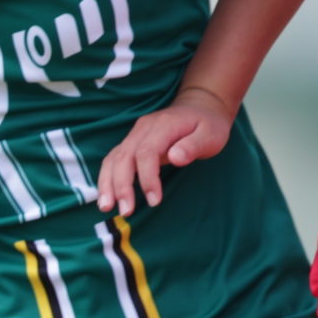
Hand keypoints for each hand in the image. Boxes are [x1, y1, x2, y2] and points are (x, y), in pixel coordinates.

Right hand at [96, 86, 235, 216]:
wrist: (199, 107)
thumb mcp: (211, 134)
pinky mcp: (132, 143)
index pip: (147, 152)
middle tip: (126, 211)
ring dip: (108, 183)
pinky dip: (108, 178)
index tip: (154, 200)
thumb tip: (175, 158)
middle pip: (124, 156)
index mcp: (163, 125)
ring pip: (114, 158)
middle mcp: (143, 128)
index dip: (147, 177)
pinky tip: (108, 197)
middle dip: (121, 185)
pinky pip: (114, 160)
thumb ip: (193, 146)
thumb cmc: (207, 124)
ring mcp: (135, 135)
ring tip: (107, 207)